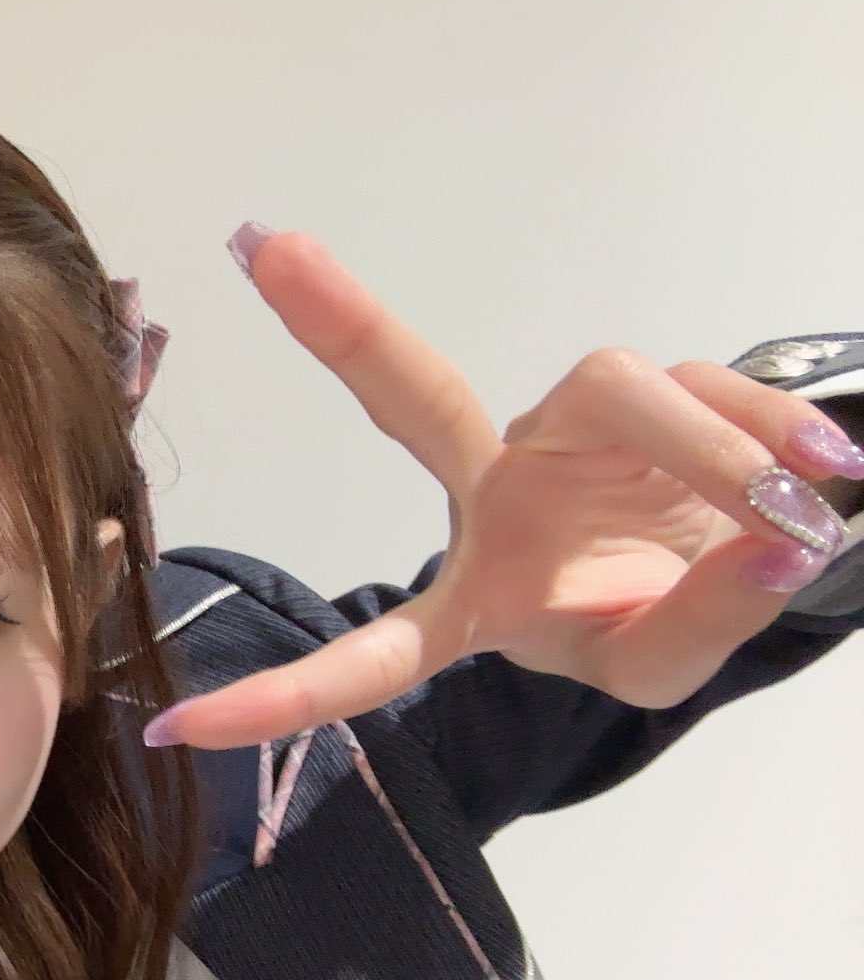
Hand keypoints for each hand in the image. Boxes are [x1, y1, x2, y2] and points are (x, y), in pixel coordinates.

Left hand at [147, 230, 863, 749]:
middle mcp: (496, 495)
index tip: (180, 729)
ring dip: (719, 451)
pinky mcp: (636, 391)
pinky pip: (711, 386)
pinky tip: (822, 477)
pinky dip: (775, 434)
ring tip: (798, 515)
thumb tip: (773, 548)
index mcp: (474, 598)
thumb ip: (704, 621)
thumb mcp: (664, 665)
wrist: (742, 560)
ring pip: (623, 393)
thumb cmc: (655, 618)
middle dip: (344, 328)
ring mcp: (561, 432)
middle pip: (419, 401)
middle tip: (266, 250)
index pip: (371, 655)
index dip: (285, 698)